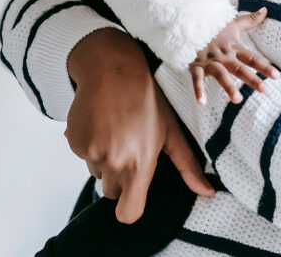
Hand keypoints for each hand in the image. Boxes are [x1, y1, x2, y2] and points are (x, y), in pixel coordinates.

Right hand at [65, 28, 213, 223]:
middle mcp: (111, 162)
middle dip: (120, 175)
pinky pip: (82, 154)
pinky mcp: (72, 141)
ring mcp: (89, 152)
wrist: (113, 68)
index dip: (131, 204)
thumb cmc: (148, 98)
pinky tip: (102, 120)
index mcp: (138, 164)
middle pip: (112, 191)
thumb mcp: (171, 129)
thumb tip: (208, 193)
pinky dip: (90, 143)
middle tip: (131, 143)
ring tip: (118, 127)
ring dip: (105, 157)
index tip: (136, 189)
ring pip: (96, 171)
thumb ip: (188, 165)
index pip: (128, 212)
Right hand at [189, 8, 278, 104]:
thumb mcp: (233, 23)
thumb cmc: (214, 28)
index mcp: (233, 48)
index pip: (252, 58)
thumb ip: (250, 20)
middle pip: (240, 68)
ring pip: (220, 74)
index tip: (277, 76)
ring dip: (228, 86)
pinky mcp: (196, 66)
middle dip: (252, 79)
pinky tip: (201, 103)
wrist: (190, 23)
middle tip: (264, 89)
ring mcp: (209, 61)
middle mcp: (224, 56)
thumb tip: (266, 9)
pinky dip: (198, 90)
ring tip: (237, 100)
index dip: (264, 66)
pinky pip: (196, 79)